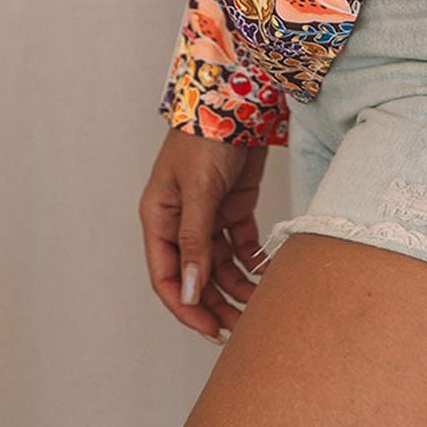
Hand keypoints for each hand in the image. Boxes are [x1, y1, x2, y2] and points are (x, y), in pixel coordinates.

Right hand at [139, 128, 268, 341]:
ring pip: (221, 264)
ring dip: (238, 286)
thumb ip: (195, 240)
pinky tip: (268, 274)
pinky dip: (253, 261)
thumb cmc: (205, 136)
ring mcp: (208, 214)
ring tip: (260, 307)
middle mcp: (181, 221)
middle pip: (195, 275)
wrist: (238, 98)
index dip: (186, 306)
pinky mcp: (234, 206)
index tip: (209, 328)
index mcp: (159, 218)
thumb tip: (192, 290)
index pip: (166, 276)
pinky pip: (241, 245)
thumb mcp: (198, 190)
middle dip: (215, 303)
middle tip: (240, 328)